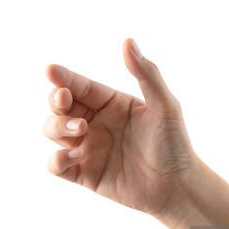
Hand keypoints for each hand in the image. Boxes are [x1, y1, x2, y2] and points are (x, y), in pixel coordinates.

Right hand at [44, 39, 197, 215]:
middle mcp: (95, 123)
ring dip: (57, 126)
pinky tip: (74, 156)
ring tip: (79, 130)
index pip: (79, 86)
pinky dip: (57, 159)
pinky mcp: (84, 174)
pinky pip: (56, 165)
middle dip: (55, 101)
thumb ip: (147, 74)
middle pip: (59, 106)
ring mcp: (88, 149)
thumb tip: (128, 41)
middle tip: (65, 101)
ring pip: (53, 131)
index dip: (62, 77)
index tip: (51, 70)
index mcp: (110, 103)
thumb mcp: (165, 105)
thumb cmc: (174, 144)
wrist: (176, 187)